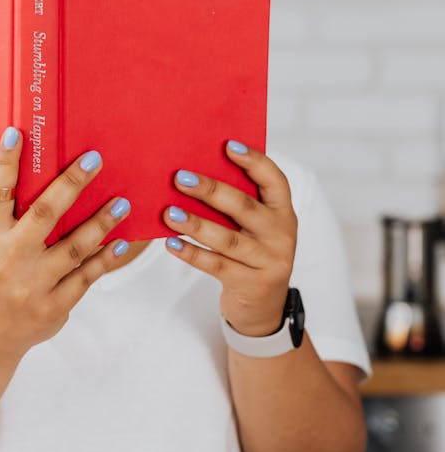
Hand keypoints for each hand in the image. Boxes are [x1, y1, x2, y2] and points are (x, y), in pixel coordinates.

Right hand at [0, 127, 130, 359]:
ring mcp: (32, 285)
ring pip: (74, 246)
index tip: (18, 133)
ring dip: (101, 221)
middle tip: (94, 158)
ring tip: (122, 201)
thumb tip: (40, 173)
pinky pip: (86, 276)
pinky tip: (120, 242)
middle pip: (44, 214)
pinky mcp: (53, 306)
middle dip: (71, 183)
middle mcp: (8, 259)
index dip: (6, 163)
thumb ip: (8, 218)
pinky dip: (105, 258)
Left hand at [162, 141, 296, 336]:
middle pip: (244, 207)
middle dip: (211, 190)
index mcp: (282, 212)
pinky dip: (192, 254)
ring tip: (169, 213)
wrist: (263, 306)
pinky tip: (171, 243)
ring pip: (227, 239)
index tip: (228, 145)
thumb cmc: (250, 252)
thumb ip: (237, 203)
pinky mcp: (250, 283)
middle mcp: (281, 234)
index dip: (254, 161)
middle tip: (180, 178)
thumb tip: (194, 173)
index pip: (274, 180)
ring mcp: (268, 261)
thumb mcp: (255, 227)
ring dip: (196, 224)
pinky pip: (216, 265)